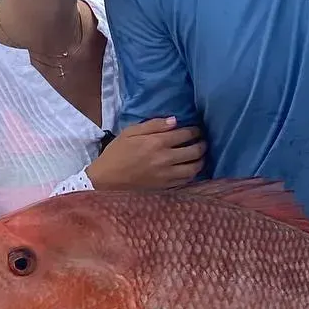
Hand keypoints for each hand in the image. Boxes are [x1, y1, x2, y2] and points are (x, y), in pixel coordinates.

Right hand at [88, 118, 206, 189]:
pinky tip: (191, 169)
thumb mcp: (130, 132)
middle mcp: (166, 159)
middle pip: (194, 151)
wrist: (106, 180)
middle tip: (202, 141)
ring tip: (200, 156)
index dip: (195, 130)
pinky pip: (186, 181)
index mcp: (157, 142)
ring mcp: (167, 175)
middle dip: (202, 144)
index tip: (196, 129)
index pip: (185, 134)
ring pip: (194, 168)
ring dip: (201, 160)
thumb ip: (154, 125)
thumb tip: (175, 121)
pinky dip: (192, 174)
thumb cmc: (116, 153)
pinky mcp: (165, 187)